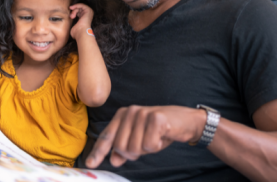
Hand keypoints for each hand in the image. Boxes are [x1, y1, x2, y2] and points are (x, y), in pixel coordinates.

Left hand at [69, 3, 93, 40]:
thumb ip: (73, 23)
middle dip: (73, 11)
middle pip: (79, 9)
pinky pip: (81, 5)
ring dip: (74, 10)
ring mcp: (89, 12)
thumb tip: (69, 23)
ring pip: (80, 7)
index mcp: (85, 19)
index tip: (70, 15)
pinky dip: (76, 6)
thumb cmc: (77, 32)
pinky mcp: (88, 10)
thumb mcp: (74, 26)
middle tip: (71, 16)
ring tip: (72, 16)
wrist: (80, 32)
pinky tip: (72, 8)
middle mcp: (88, 15)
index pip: (79, 12)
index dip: (74, 12)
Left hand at [85, 105, 206, 167]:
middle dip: (134, 153)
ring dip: (147, 149)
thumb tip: (113, 159)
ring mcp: (142, 113)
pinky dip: (157, 146)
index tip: (90, 163)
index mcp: (122, 115)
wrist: (186, 121)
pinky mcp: (155, 118)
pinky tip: (163, 136)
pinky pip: (149, 145)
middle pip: (121, 147)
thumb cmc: (160, 130)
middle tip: (147, 143)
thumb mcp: (140, 140)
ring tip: (155, 138)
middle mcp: (130, 112)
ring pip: (134, 148)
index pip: (107, 136)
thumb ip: (125, 148)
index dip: (99, 151)